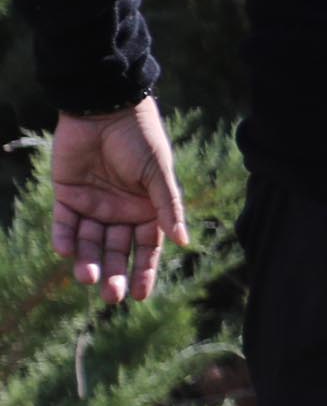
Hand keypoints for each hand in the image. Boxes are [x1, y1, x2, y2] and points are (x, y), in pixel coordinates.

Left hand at [49, 98, 190, 304]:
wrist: (104, 109)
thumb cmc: (139, 139)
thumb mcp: (158, 174)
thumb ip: (168, 207)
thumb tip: (184, 242)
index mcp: (146, 209)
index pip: (147, 248)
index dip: (145, 272)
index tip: (141, 296)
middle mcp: (120, 211)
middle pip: (117, 251)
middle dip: (115, 274)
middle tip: (111, 296)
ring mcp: (93, 204)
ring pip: (90, 242)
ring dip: (88, 261)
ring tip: (87, 278)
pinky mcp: (67, 195)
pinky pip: (64, 223)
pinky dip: (64, 237)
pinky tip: (66, 251)